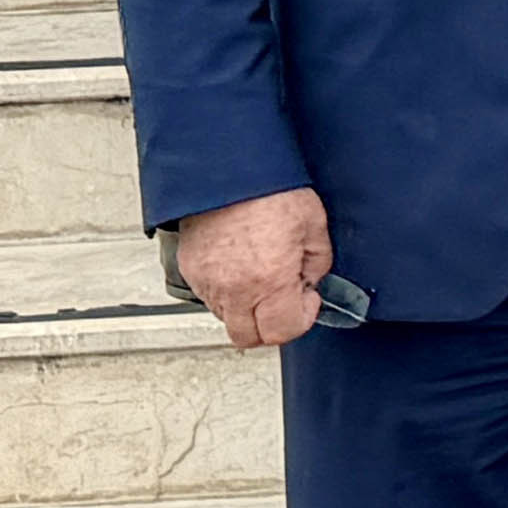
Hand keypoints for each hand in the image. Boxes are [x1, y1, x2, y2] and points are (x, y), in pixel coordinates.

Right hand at [174, 188, 332, 349]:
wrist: (228, 170)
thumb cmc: (271, 191)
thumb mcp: (314, 224)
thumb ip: (317, 262)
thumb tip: (311, 281)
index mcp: (268, 281)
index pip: (282, 332)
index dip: (302, 319)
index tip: (308, 298)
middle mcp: (234, 289)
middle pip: (250, 337)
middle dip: (273, 325)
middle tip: (287, 301)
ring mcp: (208, 283)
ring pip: (228, 319)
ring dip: (249, 310)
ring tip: (264, 279)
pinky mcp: (190, 271)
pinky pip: (211, 297)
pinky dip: (228, 293)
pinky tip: (243, 269)